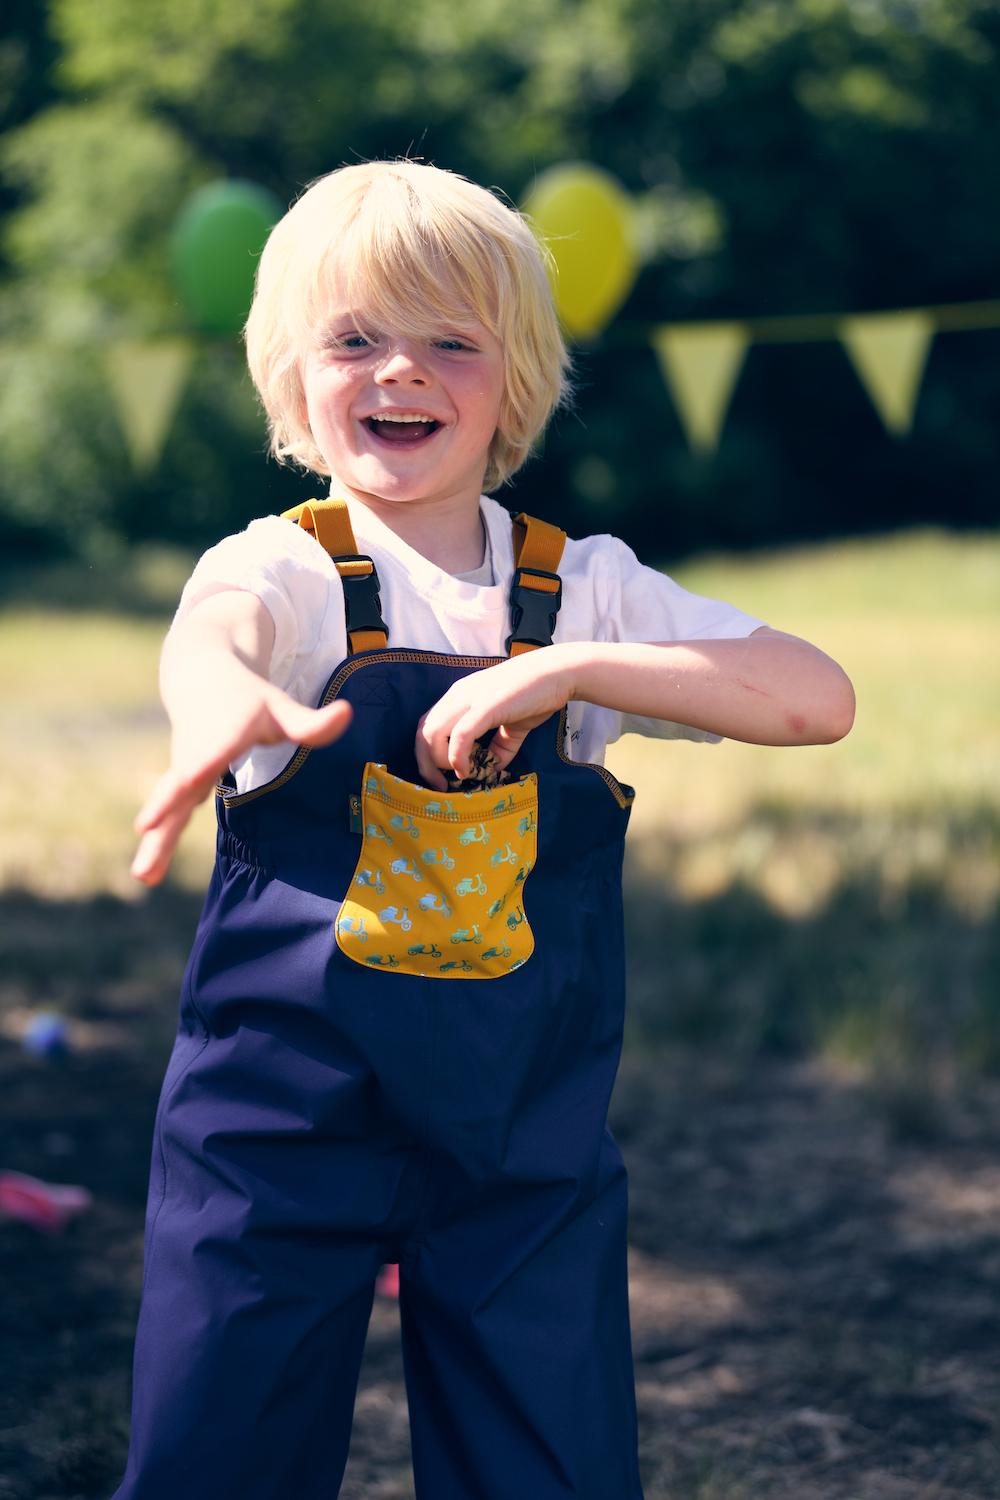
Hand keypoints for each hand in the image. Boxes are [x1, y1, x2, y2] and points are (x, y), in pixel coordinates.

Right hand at [131, 677, 351, 886]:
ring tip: (144, 876)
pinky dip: (160, 843)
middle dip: (163, 812)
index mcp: (220, 738)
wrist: (199, 676)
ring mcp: (185, 772)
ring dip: (157, 842)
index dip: (195, 770)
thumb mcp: (278, 705)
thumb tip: (348, 713)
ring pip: (169, 809)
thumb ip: (310, 721)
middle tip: (144, 831)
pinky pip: (171, 816)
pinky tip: (151, 874)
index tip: (186, 785)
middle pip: (177, 789)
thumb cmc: (246, 696)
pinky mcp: (183, 784)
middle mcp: (196, 756)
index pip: (207, 757)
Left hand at [415, 646, 575, 790]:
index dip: (428, 755)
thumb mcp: (512, 725)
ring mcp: (469, 699)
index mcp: (460, 697)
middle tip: (440, 785)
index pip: (428, 726)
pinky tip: (466, 770)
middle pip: (422, 732)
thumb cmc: (536, 694)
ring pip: (432, 733)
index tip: (441, 777)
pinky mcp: (485, 706)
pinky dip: (457, 757)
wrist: (558, 673)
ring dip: (438, 762)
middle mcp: (457, 695)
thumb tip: (493, 770)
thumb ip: (500, 746)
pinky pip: (459, 735)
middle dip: (426, 764)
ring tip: (456, 777)